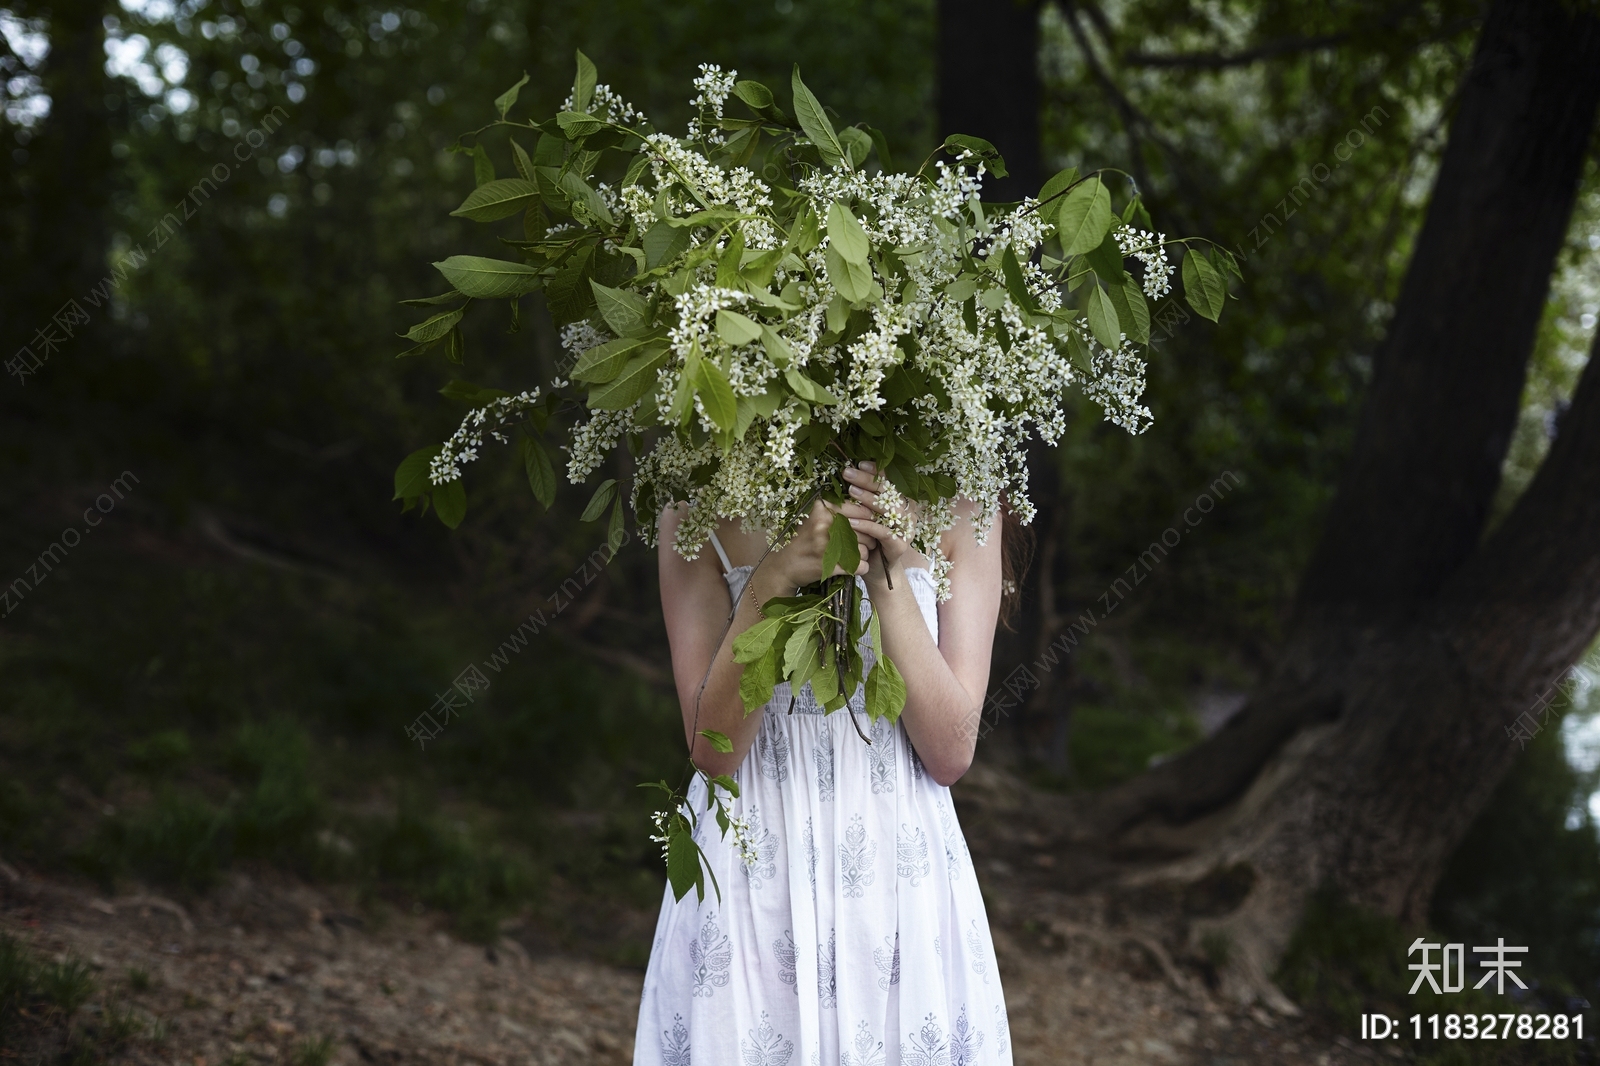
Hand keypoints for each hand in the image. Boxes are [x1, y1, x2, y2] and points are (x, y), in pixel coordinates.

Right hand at [755, 498, 871, 597]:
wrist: (784, 566)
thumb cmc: (804, 541)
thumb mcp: (815, 519)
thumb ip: (837, 512)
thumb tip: (870, 510)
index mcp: (822, 509)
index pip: (860, 510)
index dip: (869, 520)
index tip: (869, 526)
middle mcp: (824, 524)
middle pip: (865, 530)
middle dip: (869, 539)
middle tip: (864, 544)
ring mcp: (826, 545)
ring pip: (865, 549)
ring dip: (864, 555)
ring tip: (854, 556)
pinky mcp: (830, 565)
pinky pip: (861, 565)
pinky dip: (862, 568)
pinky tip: (854, 567)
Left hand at [840, 461, 915, 578]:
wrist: (875, 569)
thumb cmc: (868, 538)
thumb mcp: (865, 514)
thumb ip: (862, 497)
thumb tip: (847, 473)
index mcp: (900, 501)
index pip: (890, 480)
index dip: (876, 471)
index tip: (858, 463)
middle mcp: (906, 512)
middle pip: (888, 491)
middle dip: (867, 480)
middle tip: (847, 473)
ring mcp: (905, 529)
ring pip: (888, 510)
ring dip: (867, 499)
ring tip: (850, 492)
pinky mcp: (899, 545)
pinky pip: (882, 532)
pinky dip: (866, 526)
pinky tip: (851, 521)